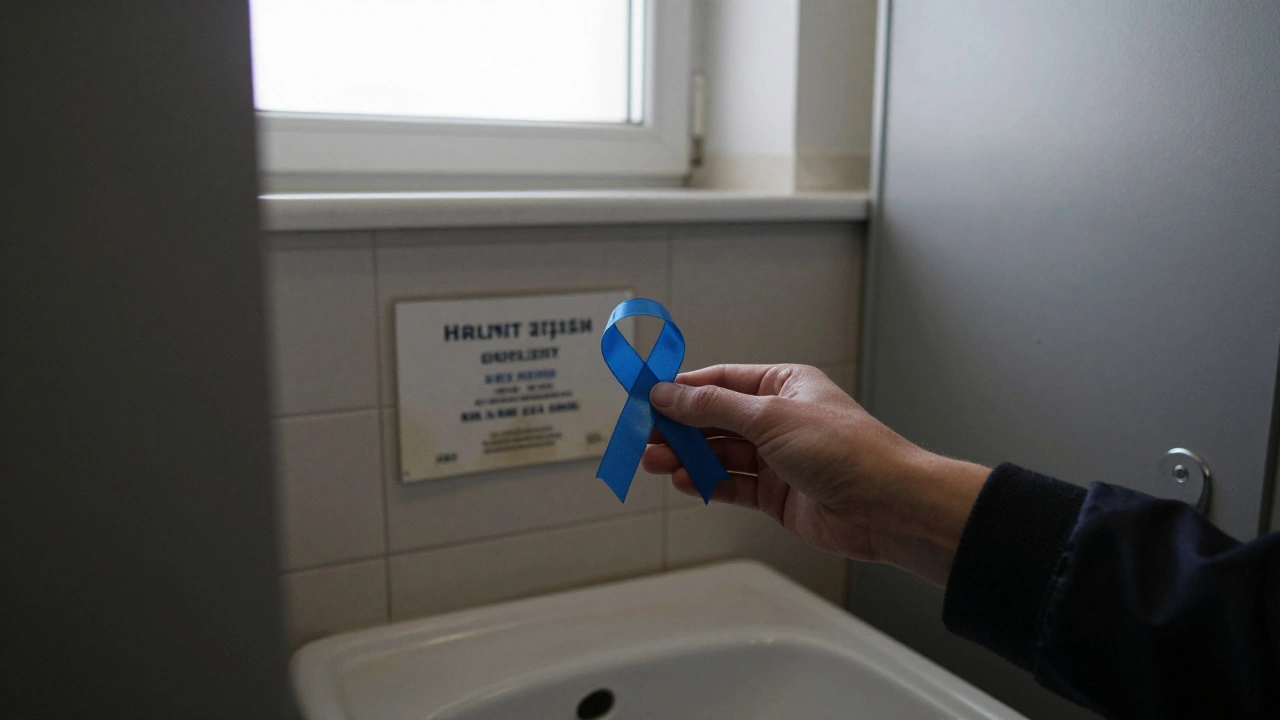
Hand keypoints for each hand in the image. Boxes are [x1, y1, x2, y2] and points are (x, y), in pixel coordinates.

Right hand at [642, 364, 988, 586]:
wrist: (886, 506)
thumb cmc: (846, 450)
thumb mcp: (770, 416)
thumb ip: (713, 407)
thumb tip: (669, 392)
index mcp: (783, 385)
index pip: (720, 382)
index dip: (682, 389)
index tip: (647, 398)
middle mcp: (778, 419)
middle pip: (714, 420)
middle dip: (679, 428)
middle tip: (646, 438)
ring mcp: (776, 458)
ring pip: (719, 454)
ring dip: (686, 458)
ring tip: (656, 463)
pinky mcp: (775, 494)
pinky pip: (730, 484)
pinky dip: (706, 483)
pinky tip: (684, 482)